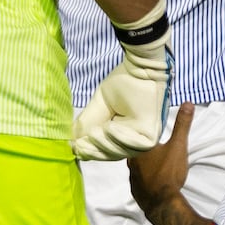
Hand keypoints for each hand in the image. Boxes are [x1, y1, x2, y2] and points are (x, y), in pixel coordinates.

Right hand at [73, 29, 172, 159]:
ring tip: (95, 132)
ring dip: (106, 143)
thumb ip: (87, 123)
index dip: (91, 151)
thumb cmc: (123, 83)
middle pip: (113, 155)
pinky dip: (121, 138)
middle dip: (95, 151)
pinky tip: (110, 127)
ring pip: (122, 152)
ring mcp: (146, 138)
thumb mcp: (99, 106)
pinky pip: (136, 145)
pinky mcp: (152, 134)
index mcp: (124, 134)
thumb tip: (72, 143)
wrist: (140, 68)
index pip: (106, 150)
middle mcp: (135, 139)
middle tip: (81, 144)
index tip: (75, 147)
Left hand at [126, 102, 194, 202]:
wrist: (163, 203)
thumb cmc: (168, 172)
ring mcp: (132, 179)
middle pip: (134, 152)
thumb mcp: (178, 145)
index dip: (138, 133)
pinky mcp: (136, 192)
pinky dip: (144, 179)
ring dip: (143, 164)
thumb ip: (182, 125)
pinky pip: (139, 181)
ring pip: (136, 167)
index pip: (133, 136)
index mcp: (137, 149)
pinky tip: (151, 179)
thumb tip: (188, 103)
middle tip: (150, 144)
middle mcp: (130, 163)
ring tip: (152, 161)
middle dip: (141, 148)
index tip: (142, 129)